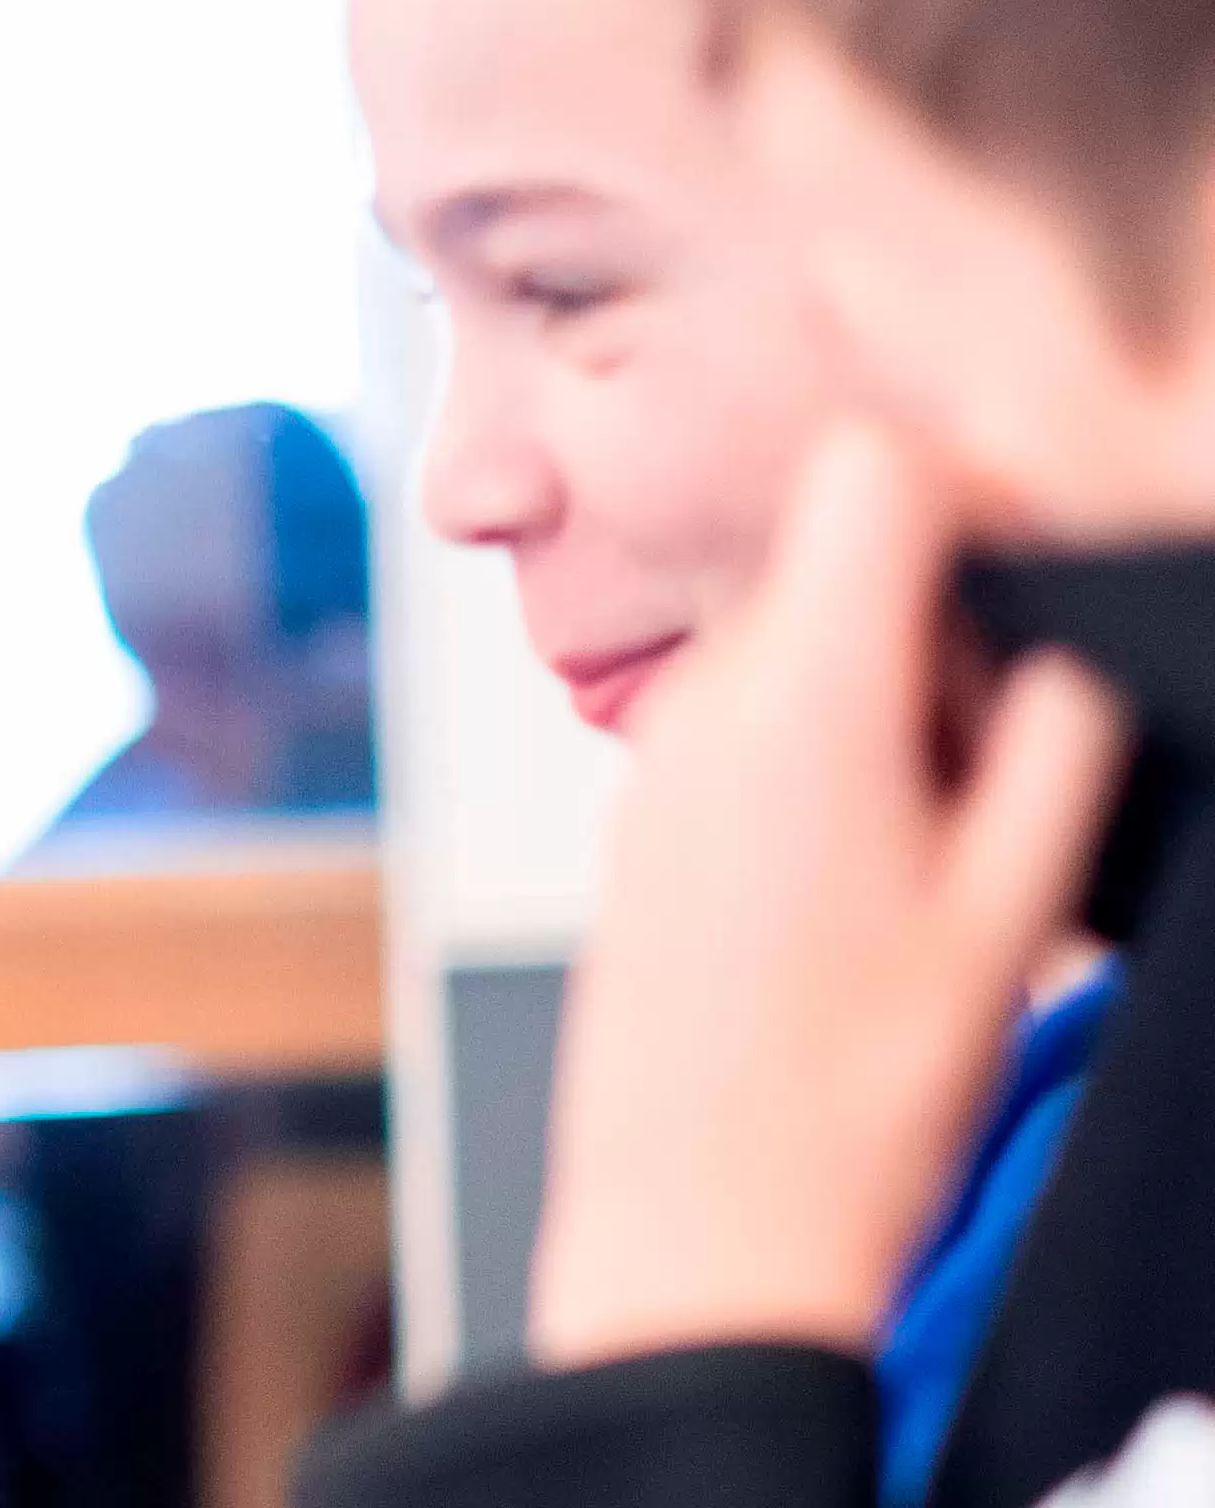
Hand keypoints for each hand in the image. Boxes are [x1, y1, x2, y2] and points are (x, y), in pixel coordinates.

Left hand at [527, 422, 1127, 1366]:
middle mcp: (704, 706)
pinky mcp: (638, 815)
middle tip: (996, 775)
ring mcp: (656, 759)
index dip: (966, 492)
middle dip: (940, 636)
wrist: (695, 1229)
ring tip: (925, 853)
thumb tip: (1066, 655)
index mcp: (804, 699)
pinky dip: (815, 753)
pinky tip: (851, 883)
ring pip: (792, 647)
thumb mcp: (1009, 921)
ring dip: (880, 702)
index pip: (868, 475)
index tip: (1026, 571)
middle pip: (836, 564)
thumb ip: (1057, 750)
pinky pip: (739, 722)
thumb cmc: (847, 1106)